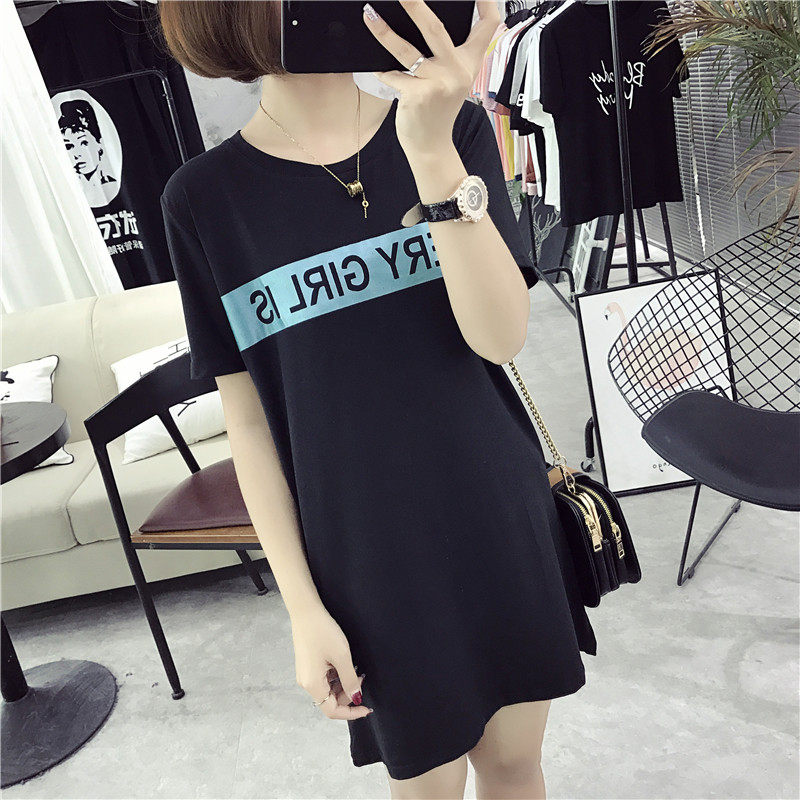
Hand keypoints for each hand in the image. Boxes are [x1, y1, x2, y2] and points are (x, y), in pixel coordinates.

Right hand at [290, 604, 372, 719]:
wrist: (306, 611)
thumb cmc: (322, 631)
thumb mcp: (342, 656)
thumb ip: (350, 680)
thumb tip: (356, 697)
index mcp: (312, 684)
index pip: (332, 711)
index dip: (351, 712)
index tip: (366, 708)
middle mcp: (306, 682)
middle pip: (330, 700)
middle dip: (348, 694)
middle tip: (361, 677)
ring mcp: (306, 673)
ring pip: (328, 689)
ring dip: (343, 684)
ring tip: (354, 667)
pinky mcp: (308, 665)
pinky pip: (324, 679)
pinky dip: (336, 675)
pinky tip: (344, 663)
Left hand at [363, 0, 499, 157]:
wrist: (431, 146)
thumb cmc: (437, 111)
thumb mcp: (452, 81)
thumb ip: (448, 55)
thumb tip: (424, 22)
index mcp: (469, 63)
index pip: (488, 26)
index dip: (488, 2)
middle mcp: (458, 71)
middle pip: (436, 28)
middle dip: (415, 6)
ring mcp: (439, 83)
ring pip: (407, 50)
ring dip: (384, 32)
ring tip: (370, 15)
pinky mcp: (419, 96)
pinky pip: (394, 75)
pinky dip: (382, 71)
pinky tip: (375, 67)